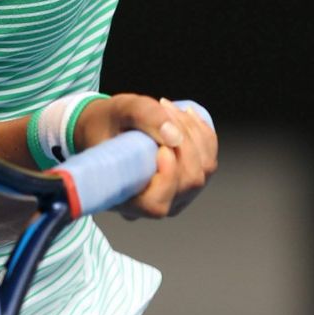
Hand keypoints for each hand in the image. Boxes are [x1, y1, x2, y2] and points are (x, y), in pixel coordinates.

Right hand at [73, 94, 217, 218]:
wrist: (104, 127)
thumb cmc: (105, 123)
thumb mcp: (118, 112)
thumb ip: (145, 117)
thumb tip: (176, 135)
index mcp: (125, 199)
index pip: (158, 204)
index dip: (169, 177)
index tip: (164, 147)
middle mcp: (152, 204)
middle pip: (189, 182)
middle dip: (185, 141)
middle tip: (164, 109)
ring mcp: (175, 195)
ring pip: (204, 170)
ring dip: (194, 133)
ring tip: (169, 110)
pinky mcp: (188, 181)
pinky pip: (209, 160)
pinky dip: (203, 134)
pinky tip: (186, 115)